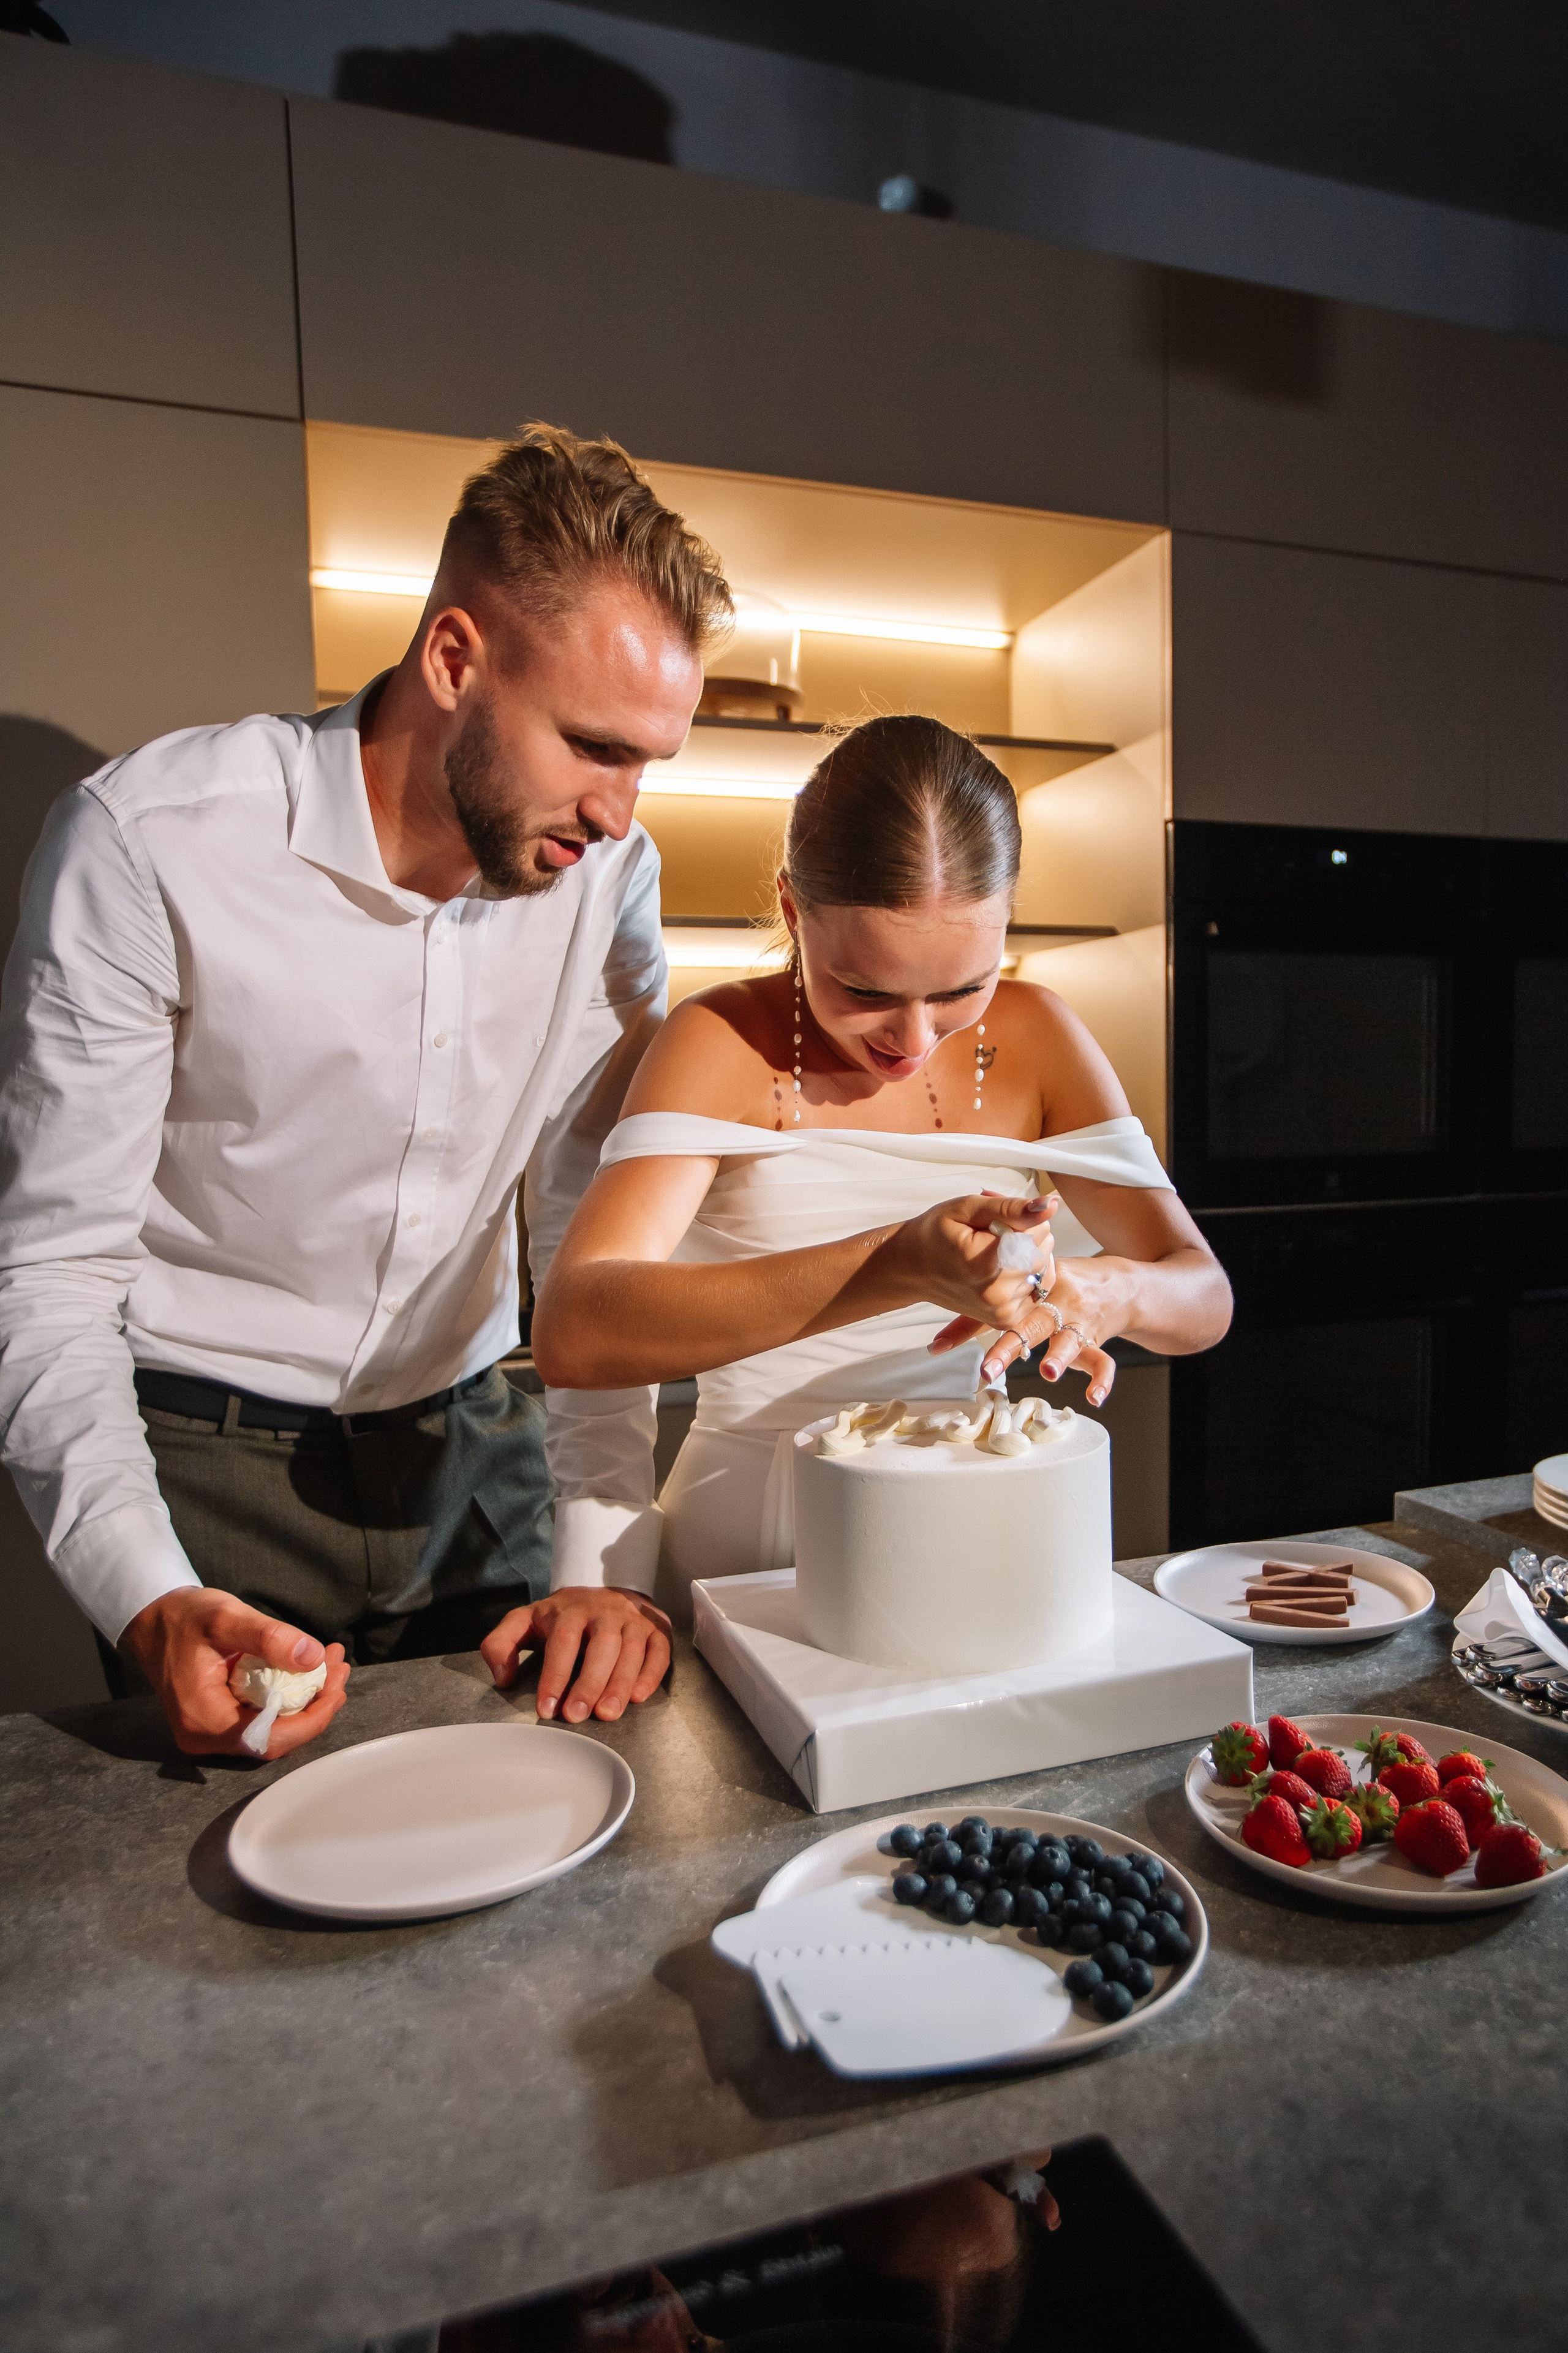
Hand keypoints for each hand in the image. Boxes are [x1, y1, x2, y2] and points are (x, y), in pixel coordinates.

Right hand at [121, 1587, 348, 1758]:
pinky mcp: (218, 1722)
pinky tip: (307, 1671)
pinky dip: (289, 1698)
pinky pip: (262, 1720)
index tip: (337, 1683)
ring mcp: (210, 1733)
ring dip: (307, 1701)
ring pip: (273, 1730)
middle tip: (339, 1666)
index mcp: (204, 1720)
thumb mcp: (225, 1617)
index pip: (270, 1739)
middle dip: (316, 1706)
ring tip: (331, 1664)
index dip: (312, 1718)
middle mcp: (205, 1737)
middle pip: (276, 1738)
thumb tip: (312, 1658)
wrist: (153, 1620)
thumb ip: (268, 1637)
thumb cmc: (184, 1617)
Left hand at [481, 1587, 671, 1724]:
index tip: (546, 1708)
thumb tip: (503, 1676)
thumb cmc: (562, 1618)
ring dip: (620, 1683)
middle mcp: (604, 1611)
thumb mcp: (524, 1622)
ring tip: (607, 1714)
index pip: (563, 1641)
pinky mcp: (656, 1629)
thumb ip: (501, 1644)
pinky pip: (658, 1650)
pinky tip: (639, 1697)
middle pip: (601, 1644)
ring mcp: (632, 1620)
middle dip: (589, 1683)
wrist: (606, 1590)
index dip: (555, 1675)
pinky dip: (651, 1673)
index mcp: (569, 1610)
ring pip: (631, 1649)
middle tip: (577, 1716)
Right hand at [887, 1191, 1057, 1339]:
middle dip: (1026, 1236)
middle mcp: (997, 1294)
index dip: (1021, 1218)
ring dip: (1026, 1256)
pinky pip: (1038, 1289)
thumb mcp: (968, 1208)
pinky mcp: (1007, 1320)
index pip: (1038, 1231)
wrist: (913, 1269)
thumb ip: (1012, 1208)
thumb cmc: (935, 1235)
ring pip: (1044, 1269)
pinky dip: (1025, 1275)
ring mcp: (1002, 1311)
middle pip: (1043, 1251)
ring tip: (993, 1252)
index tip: (994, 1222)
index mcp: (986, 1264)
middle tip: (991, 1235)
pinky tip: (1002, 1269)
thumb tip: (1050, 1206)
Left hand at [934, 1255, 1129, 1402]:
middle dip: (1010, 1345)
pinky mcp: (1098, 1340)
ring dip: (1059, 1355)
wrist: (1118, 1284)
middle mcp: (1056, 1303)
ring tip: (1048, 1371)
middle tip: (989, 1367)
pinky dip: (1102, 1380)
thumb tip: (934, 1347)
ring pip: (1070, 1338)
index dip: (982, 1317)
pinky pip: (1104, 1360)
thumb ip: (974, 1319)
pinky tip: (1094, 1398)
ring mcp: (1079, 1321)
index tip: (956, 1339)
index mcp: (1032, 1287)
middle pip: (1032, 1322)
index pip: (1006, 1301)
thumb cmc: (1058, 1289)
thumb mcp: (1019, 1297)